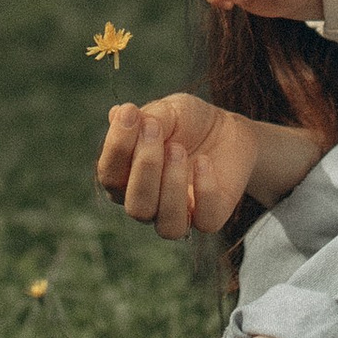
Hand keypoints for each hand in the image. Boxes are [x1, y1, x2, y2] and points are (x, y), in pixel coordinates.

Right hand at [93, 91, 267, 240]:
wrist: (228, 128)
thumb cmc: (187, 121)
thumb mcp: (167, 110)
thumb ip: (145, 118)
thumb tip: (116, 114)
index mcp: (126, 180)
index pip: (110, 176)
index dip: (116, 146)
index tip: (130, 112)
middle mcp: (148, 204)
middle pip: (136, 207)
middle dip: (144, 166)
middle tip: (154, 128)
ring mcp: (179, 214)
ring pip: (168, 226)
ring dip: (171, 186)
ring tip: (178, 149)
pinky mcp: (210, 217)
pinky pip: (204, 220)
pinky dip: (204, 191)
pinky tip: (204, 161)